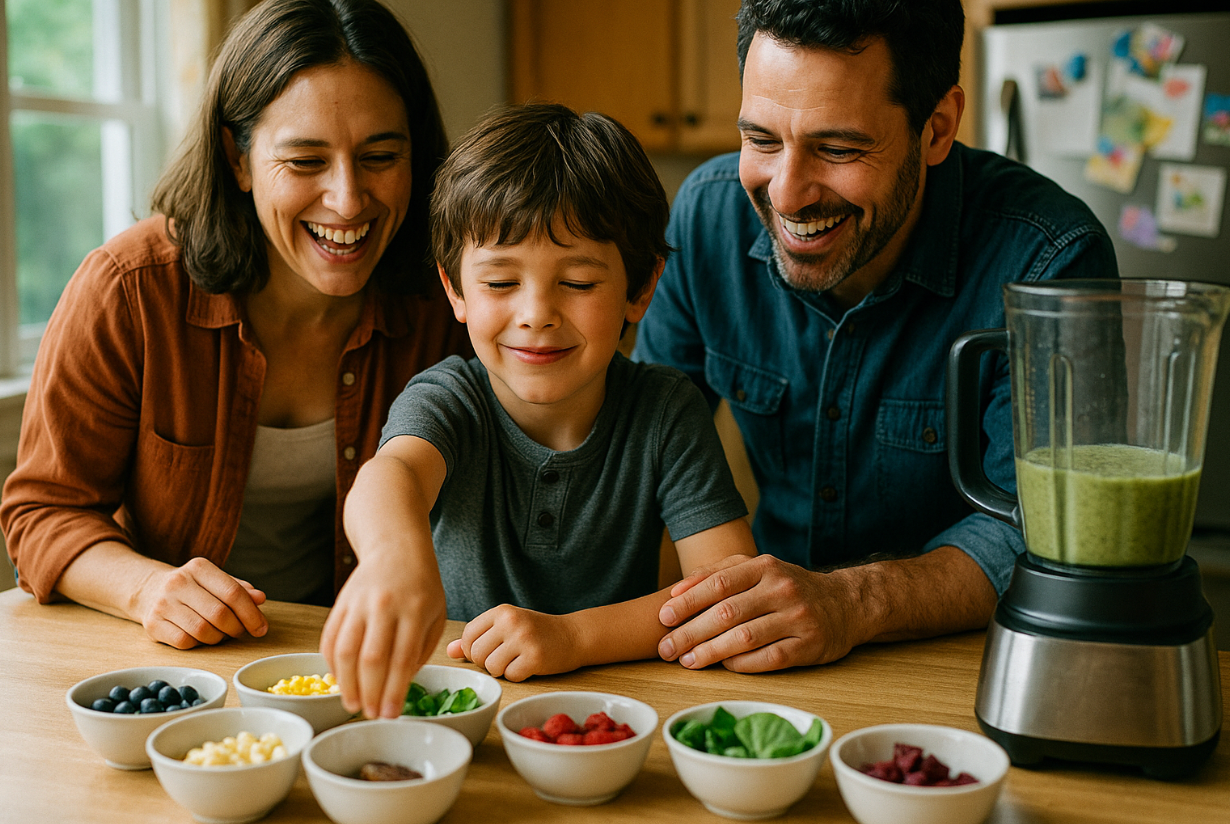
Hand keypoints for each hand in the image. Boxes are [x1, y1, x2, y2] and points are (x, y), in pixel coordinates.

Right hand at [133, 556, 267, 648]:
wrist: (149, 590)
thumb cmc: (192, 587)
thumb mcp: (215, 580)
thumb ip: (239, 589)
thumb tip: (260, 598)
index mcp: (199, 567)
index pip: (233, 592)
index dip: (251, 614)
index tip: (261, 628)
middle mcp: (178, 582)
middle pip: (219, 614)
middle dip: (236, 628)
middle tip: (240, 632)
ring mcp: (163, 604)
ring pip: (203, 631)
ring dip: (219, 638)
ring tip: (221, 633)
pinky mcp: (153, 624)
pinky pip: (185, 642)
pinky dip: (199, 644)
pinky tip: (200, 637)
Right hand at [320, 556, 445, 718]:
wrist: (396, 546)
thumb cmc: (422, 586)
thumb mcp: (436, 614)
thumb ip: (421, 650)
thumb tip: (399, 684)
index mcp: (415, 610)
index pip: (402, 659)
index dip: (394, 691)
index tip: (390, 714)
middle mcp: (385, 606)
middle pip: (371, 658)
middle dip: (369, 693)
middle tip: (370, 715)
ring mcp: (359, 603)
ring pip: (345, 650)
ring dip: (346, 684)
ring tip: (351, 704)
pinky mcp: (340, 603)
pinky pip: (330, 638)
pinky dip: (331, 664)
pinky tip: (340, 680)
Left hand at [447, 605, 580, 681]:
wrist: (573, 635)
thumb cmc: (536, 632)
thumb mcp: (506, 627)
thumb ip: (478, 637)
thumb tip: (449, 651)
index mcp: (501, 611)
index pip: (468, 635)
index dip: (472, 650)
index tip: (487, 651)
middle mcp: (511, 621)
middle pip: (477, 654)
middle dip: (486, 663)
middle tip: (503, 658)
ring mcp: (523, 639)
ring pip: (491, 667)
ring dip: (501, 671)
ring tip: (515, 661)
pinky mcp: (535, 657)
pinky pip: (511, 676)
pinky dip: (518, 676)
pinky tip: (528, 665)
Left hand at [657, 554, 858, 671]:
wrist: (845, 603)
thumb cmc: (788, 588)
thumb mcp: (757, 570)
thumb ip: (716, 574)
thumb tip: (675, 591)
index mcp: (765, 567)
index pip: (719, 583)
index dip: (688, 601)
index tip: (663, 617)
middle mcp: (782, 589)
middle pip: (727, 613)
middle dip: (691, 632)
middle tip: (666, 649)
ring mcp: (797, 618)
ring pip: (745, 638)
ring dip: (711, 652)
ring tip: (688, 661)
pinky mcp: (809, 646)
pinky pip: (768, 658)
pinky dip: (741, 665)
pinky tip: (723, 667)